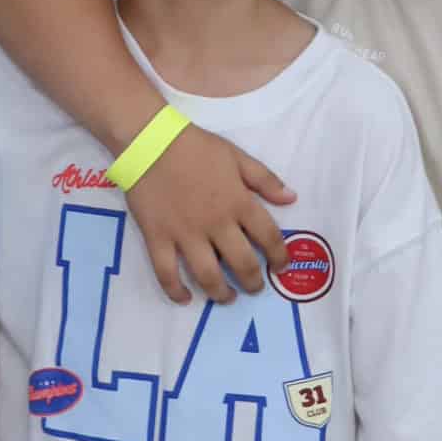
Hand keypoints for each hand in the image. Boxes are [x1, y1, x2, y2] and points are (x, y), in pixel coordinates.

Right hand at [125, 124, 295, 305]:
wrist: (150, 141)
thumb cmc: (196, 147)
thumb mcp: (237, 156)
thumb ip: (265, 180)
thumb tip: (291, 199)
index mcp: (238, 203)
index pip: (268, 237)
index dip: (279, 256)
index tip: (280, 267)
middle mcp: (216, 224)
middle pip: (242, 264)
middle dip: (253, 282)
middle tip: (255, 288)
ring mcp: (186, 234)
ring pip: (208, 276)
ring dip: (221, 294)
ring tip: (228, 298)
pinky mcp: (158, 238)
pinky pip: (167, 273)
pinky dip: (176, 291)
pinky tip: (185, 299)